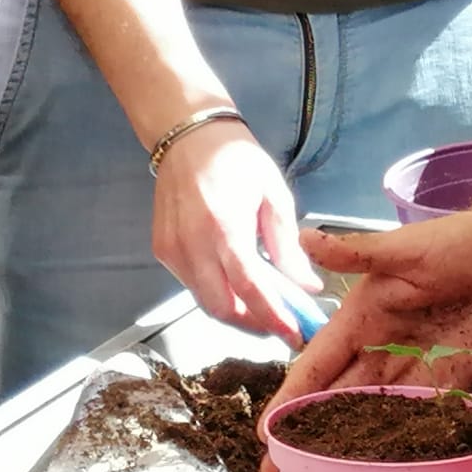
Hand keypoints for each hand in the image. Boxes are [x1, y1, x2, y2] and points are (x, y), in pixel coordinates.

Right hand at [152, 119, 321, 344]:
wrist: (187, 136)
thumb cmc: (237, 160)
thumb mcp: (274, 195)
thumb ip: (288, 246)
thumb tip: (308, 287)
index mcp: (224, 227)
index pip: (250, 288)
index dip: (274, 318)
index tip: (296, 335)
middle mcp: (192, 244)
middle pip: (222, 308)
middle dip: (253, 324)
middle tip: (282, 323)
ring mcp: (172, 250)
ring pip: (205, 302)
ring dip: (236, 311)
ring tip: (264, 303)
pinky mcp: (162, 251)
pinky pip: (192, 285)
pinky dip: (217, 291)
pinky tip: (235, 279)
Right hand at [262, 212, 471, 471]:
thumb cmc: (457, 240)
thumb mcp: (404, 248)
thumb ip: (358, 253)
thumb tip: (304, 237)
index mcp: (360, 319)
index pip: (315, 368)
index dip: (290, 401)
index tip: (265, 437)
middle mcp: (380, 350)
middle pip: (336, 402)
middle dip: (308, 439)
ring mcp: (414, 370)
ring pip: (373, 417)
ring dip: (349, 451)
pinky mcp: (451, 382)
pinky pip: (420, 418)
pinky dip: (402, 445)